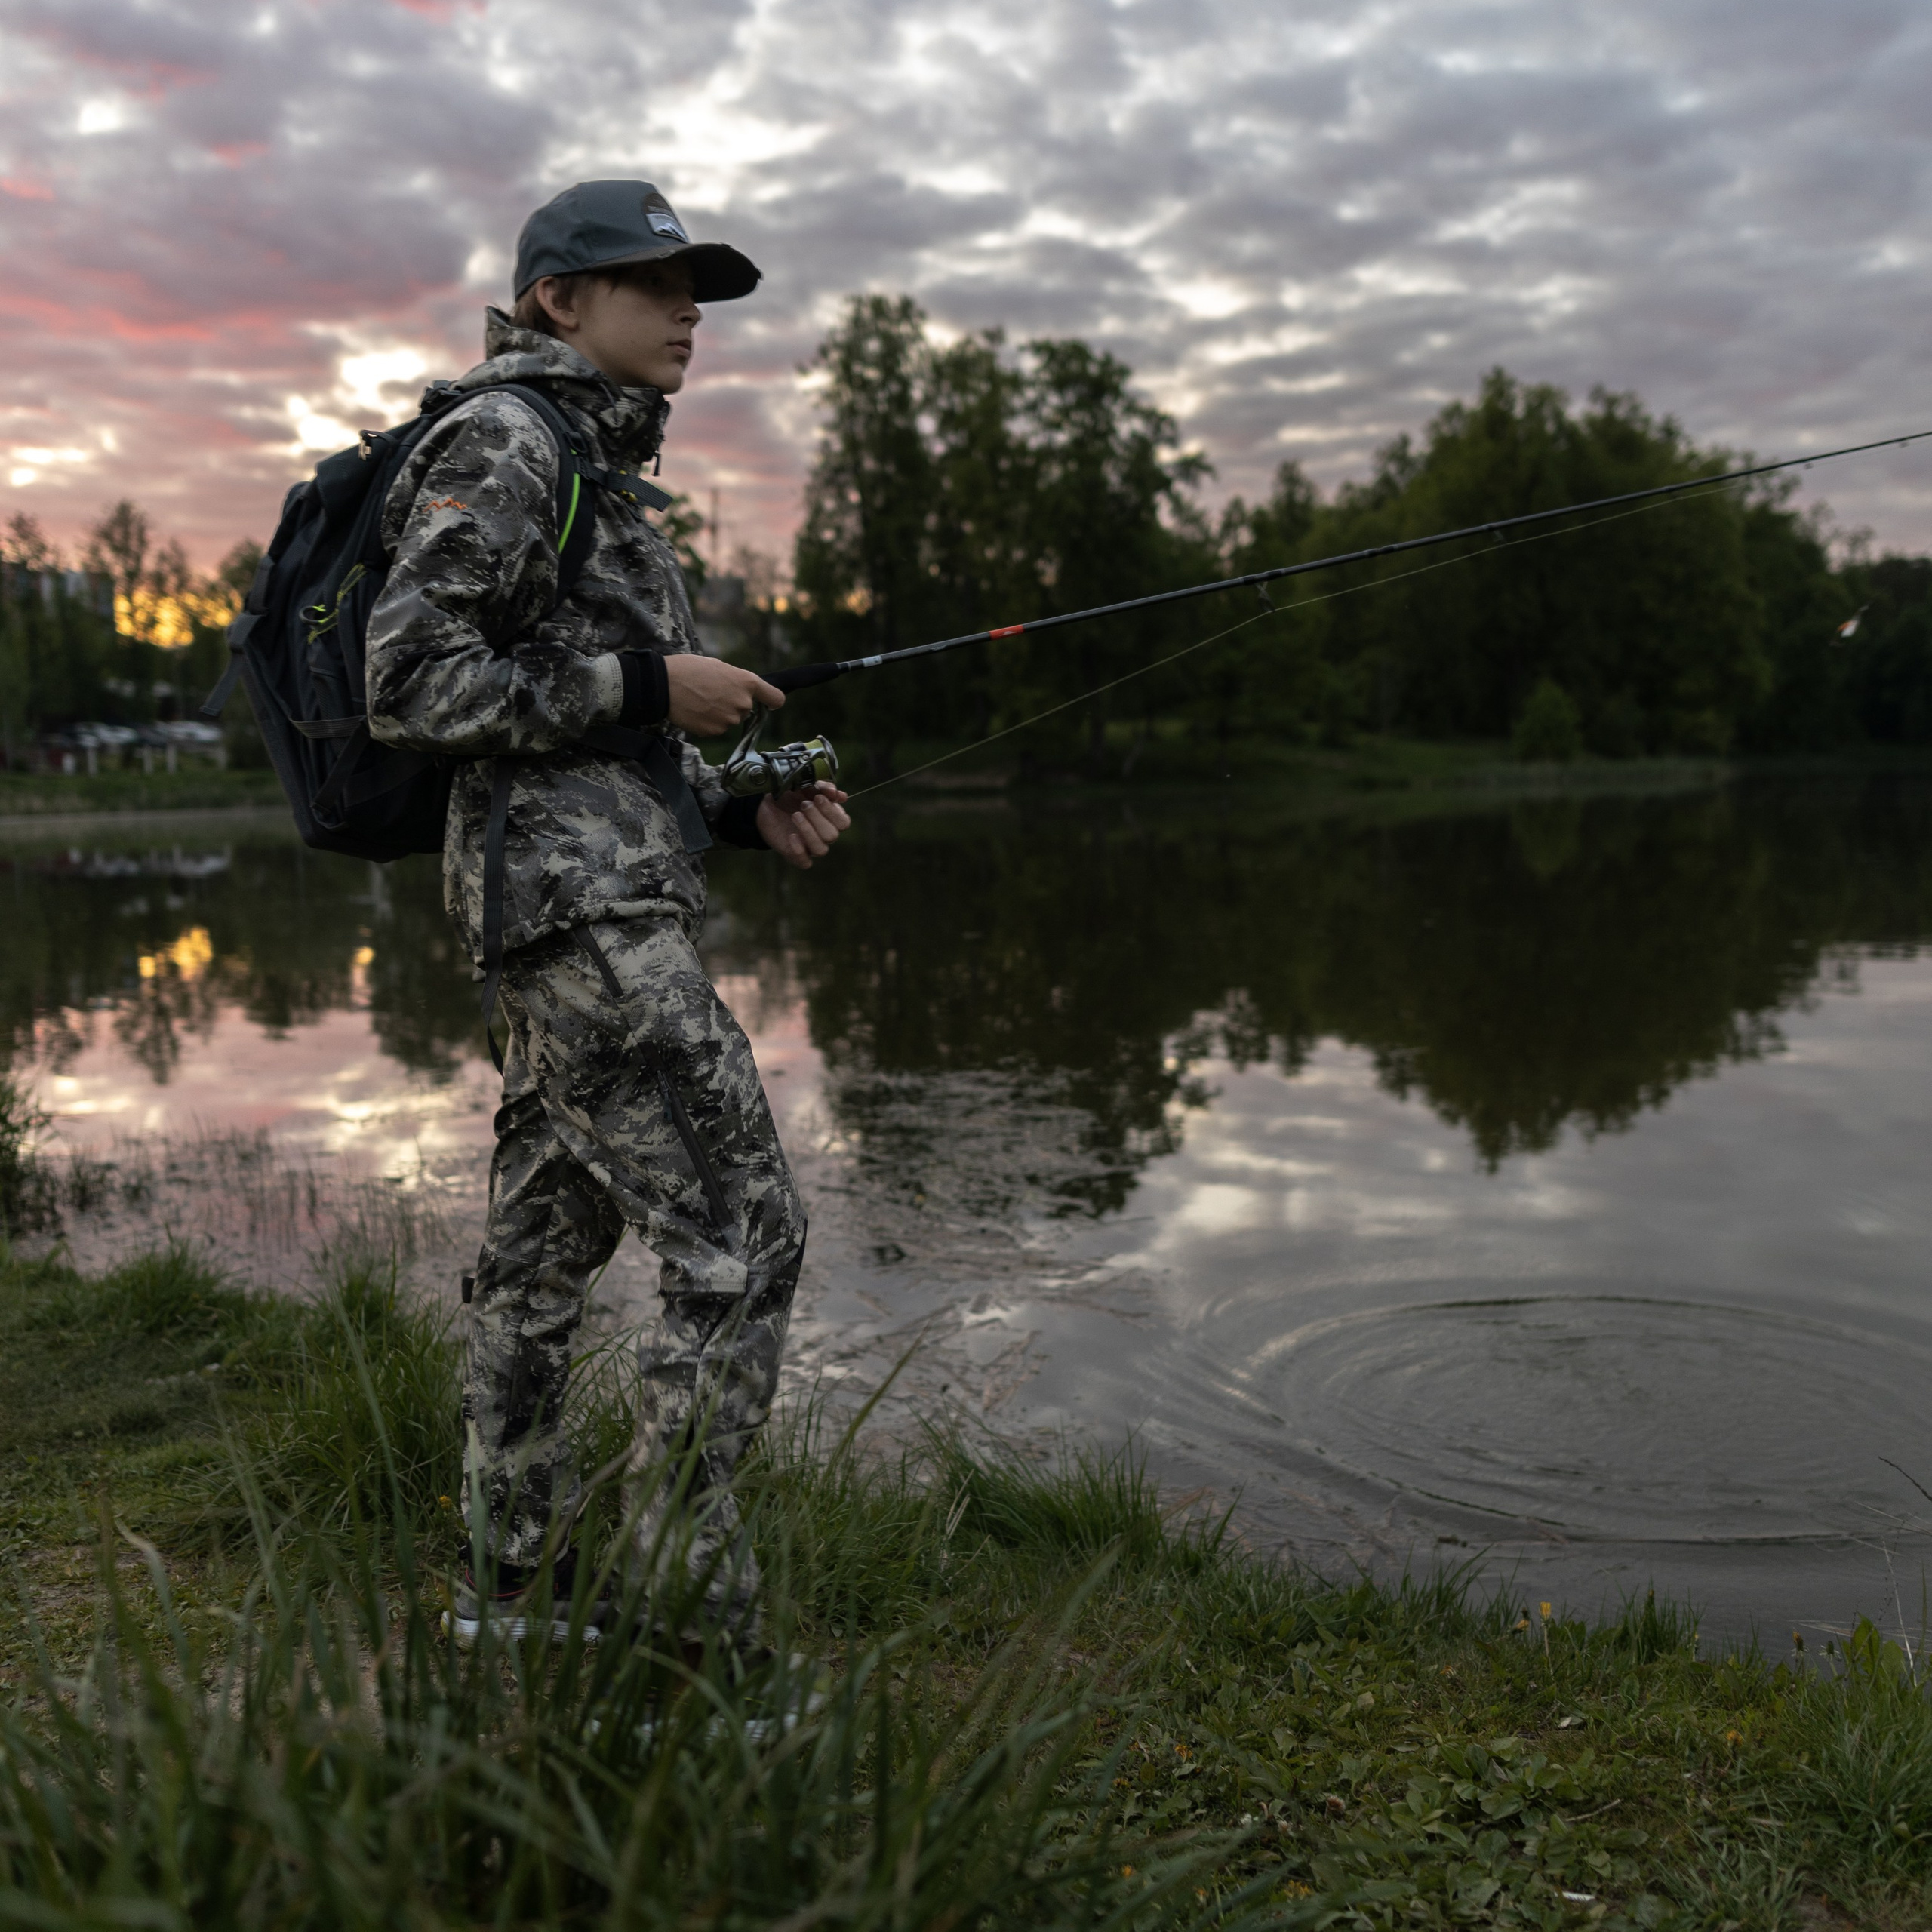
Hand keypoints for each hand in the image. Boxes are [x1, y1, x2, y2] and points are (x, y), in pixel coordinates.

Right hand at [664, 655, 784, 736]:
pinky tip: (696, 710)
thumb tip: (742, 691)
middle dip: (733, 703)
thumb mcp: (719, 667)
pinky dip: (708, 722)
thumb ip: (737, 681)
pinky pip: (717, 728)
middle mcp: (743, 703)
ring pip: (730, 719)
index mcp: (747, 682)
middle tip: (713, 693)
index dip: (771, 701)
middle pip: (746, 710)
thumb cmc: (689, 669)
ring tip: (701, 700)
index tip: (768, 702)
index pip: (776, 698)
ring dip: (720, 713)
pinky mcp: (715, 731)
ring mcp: (729, 720)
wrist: (663, 685)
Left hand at [757, 782, 850, 869]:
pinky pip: (805, 862)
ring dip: (808, 831)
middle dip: (818, 819)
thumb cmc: (790, 797)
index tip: (817, 797)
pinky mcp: (796, 855)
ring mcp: (810, 846)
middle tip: (804, 805)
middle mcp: (823, 835)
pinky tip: (792, 836)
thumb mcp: (805, 786)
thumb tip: (838, 794)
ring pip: (821, 849)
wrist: (765, 807)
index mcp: (831, 819)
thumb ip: (822, 787)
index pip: (843, 822)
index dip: (832, 811)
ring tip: (795, 816)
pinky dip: (799, 850)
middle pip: (832, 836)